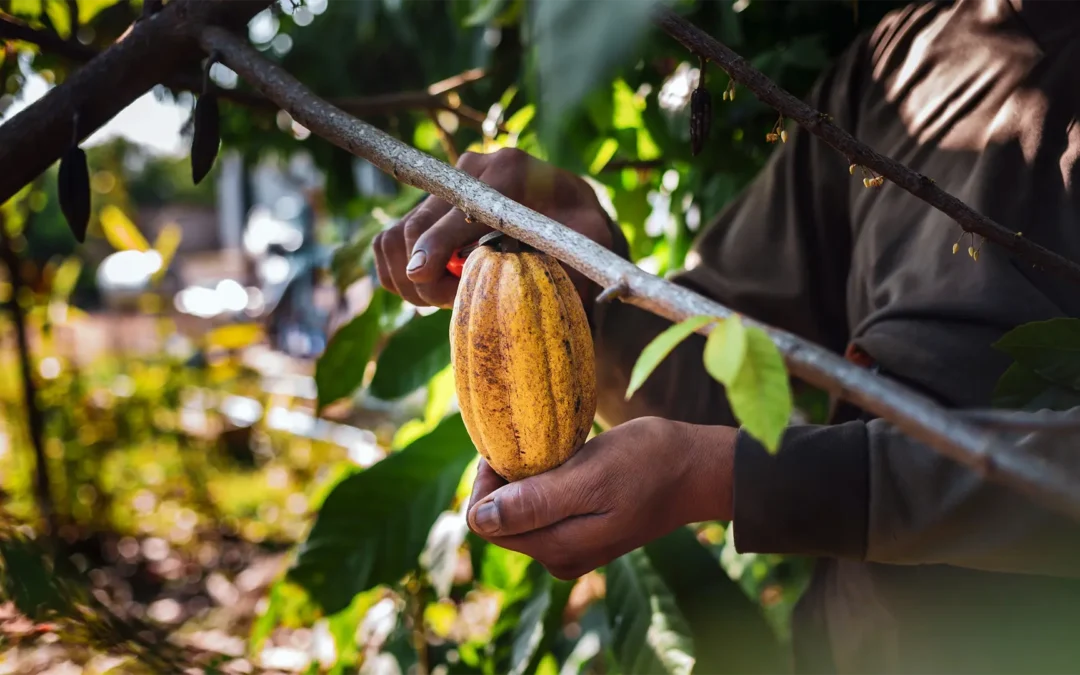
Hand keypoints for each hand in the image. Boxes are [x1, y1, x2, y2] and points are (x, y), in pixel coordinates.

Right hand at [372, 148, 614, 310]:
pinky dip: (399, 274)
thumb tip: (528, 289)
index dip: (439, 241)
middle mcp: (470, 170)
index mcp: (511, 170)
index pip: (461, 206)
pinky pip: (387, 245)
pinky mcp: (427, 207)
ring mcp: (443, 186)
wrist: (573, 224)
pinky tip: (435, 288)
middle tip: (454, 304)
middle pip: (418, 225)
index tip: (425, 276)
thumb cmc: (586, 241)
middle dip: (427, 275)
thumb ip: (566, 262)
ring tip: (450, 296)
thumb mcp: (590, 249)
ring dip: (410, 279)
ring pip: (395, 238)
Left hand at [465, 417, 735, 580]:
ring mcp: (572, 549)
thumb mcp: (591, 476)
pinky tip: (566, 461)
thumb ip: (537, 502)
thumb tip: (478, 519)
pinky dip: (544, 483)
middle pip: (499, 519)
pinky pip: (543, 510)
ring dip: (524, 480)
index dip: (487, 480)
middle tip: (533, 441)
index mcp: (556, 549)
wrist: (699, 470)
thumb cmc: (648, 464)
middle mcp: (558, 557)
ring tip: (552, 450)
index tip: (511, 444)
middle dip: (504, 480)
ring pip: (520, 513)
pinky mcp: (585, 534)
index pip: (484, 520)